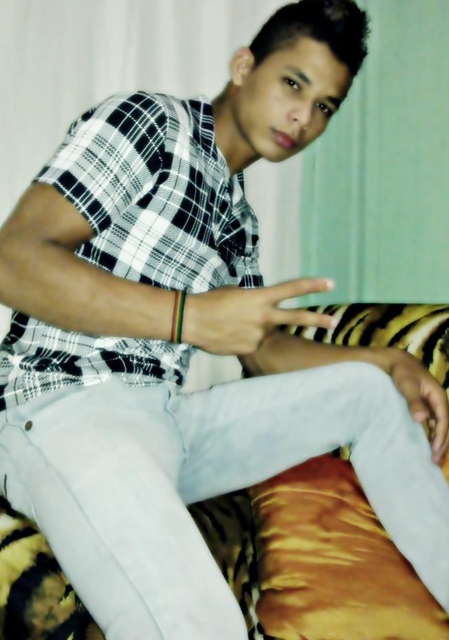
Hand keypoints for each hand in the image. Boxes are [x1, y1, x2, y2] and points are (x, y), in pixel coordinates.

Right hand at [183, 278, 335, 355]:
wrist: (192, 320)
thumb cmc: (211, 302)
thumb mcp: (236, 293)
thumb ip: (254, 300)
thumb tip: (261, 309)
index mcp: (260, 297)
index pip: (293, 289)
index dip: (313, 285)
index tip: (330, 283)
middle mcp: (264, 316)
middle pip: (297, 318)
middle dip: (318, 321)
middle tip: (335, 322)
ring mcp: (258, 335)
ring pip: (265, 333)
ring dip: (253, 329)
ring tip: (232, 325)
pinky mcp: (250, 349)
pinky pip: (252, 344)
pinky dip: (243, 340)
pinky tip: (227, 335)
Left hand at [386, 349, 448, 463]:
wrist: (395, 361)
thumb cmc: (401, 372)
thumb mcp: (407, 385)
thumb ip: (414, 401)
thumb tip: (422, 418)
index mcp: (438, 396)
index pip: (444, 419)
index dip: (441, 436)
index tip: (435, 450)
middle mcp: (437, 401)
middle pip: (444, 425)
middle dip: (441, 443)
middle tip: (435, 461)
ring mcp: (431, 404)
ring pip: (438, 426)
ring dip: (437, 440)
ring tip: (433, 458)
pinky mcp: (424, 405)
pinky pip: (431, 423)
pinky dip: (430, 434)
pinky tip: (425, 444)